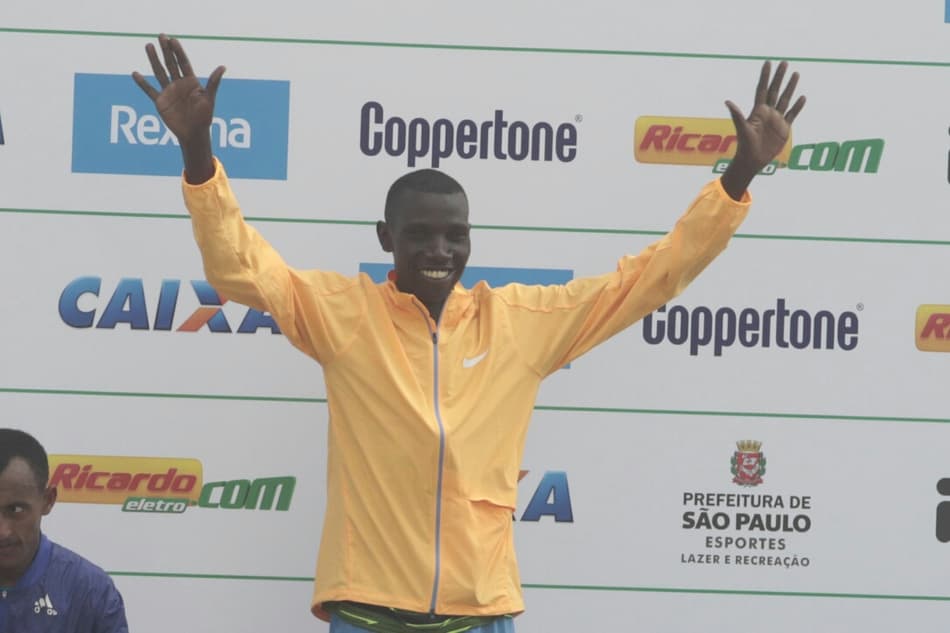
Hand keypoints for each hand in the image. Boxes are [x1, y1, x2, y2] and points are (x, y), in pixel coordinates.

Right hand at [132, 34, 224, 182]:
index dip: (178, 51)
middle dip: (166, 50)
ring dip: (153, 60)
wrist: (194, 133)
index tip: (173, 39)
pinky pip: (150, 90)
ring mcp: (169, 92)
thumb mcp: (209, 99)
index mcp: (191, 82)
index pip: (183, 63)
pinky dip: (142, 83)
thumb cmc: (204, 117)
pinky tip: (135, 73)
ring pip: (159, 72)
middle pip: (171, 64)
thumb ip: (213, 83)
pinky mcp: (161, 102)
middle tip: (161, 35)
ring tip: (149, 46)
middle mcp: (179, 84)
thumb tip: (222, 67)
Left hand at [720, 61, 805, 199]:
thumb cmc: (745, 145)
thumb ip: (737, 115)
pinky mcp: (784, 128)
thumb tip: (727, 102)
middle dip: (779, 77)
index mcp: (758, 111)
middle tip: (784, 63)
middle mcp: (768, 112)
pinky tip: (802, 97)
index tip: (768, 62)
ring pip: (785, 99)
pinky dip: (798, 106)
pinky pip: (792, 114)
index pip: (762, 89)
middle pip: (775, 90)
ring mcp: (777, 119)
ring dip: (790, 87)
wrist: (753, 160)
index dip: (765, 76)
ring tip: (796, 74)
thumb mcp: (742, 129)